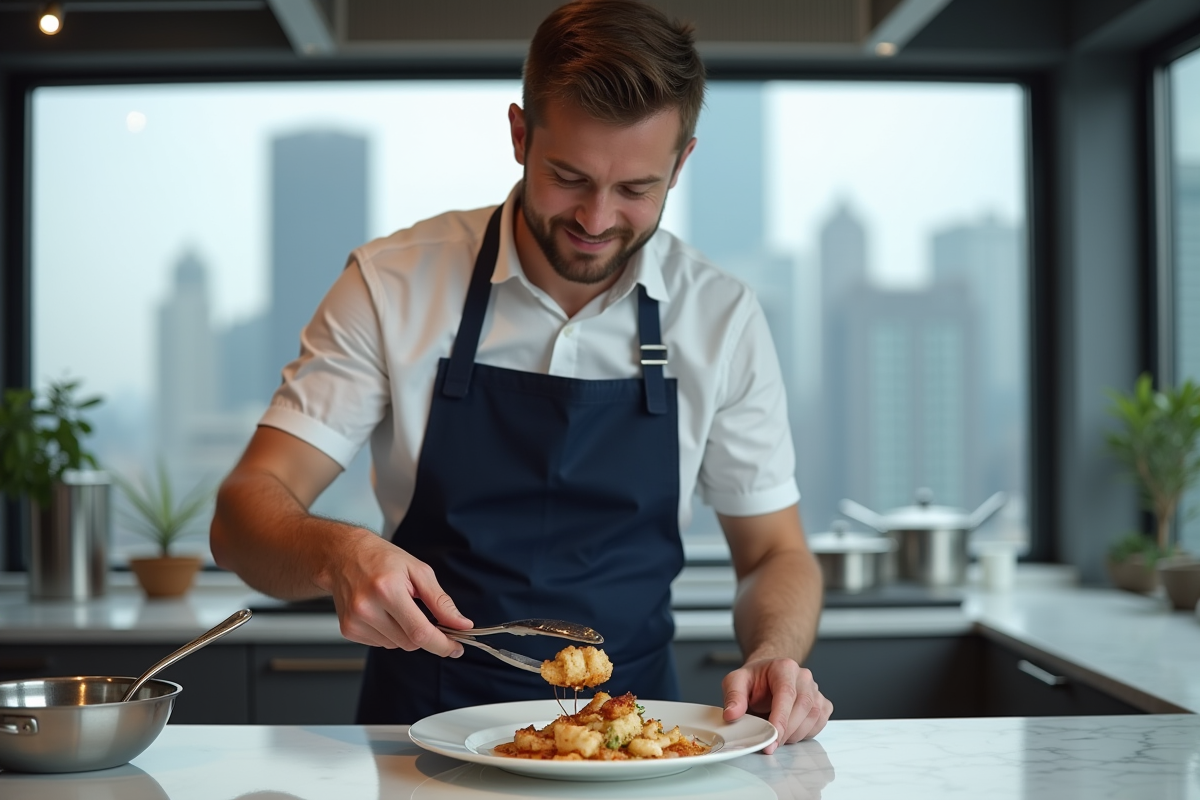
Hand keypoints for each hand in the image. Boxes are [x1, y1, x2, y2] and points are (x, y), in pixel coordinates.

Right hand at [320, 530, 472, 656]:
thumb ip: (441, 601)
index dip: (442, 644)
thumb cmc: (382, 559)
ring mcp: (355, 621)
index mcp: (387, 590)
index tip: (456, 648)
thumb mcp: (418, 571)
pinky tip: (384, 613)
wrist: (343, 555)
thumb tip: (461, 624)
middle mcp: (367, 608)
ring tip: (397, 606)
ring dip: (406, 633)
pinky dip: (390, 633)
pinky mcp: (349, 630)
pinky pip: (382, 644)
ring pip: (397, 646)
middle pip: (410, 642)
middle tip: (425, 614)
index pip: (420, 632)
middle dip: (425, 633)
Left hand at [722, 657, 831, 752]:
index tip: (771, 738)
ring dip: (795, 734)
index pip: (787, 693)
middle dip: (787, 731)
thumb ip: (733, 696)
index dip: (780, 719)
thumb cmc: (754, 679)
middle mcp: (803, 677)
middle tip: (770, 744)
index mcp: (784, 667)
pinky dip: (805, 734)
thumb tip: (732, 715)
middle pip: (804, 707)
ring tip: (777, 736)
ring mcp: (815, 690)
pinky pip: (819, 723)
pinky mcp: (822, 704)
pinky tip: (789, 732)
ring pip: (814, 717)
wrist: (767, 676)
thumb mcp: (736, 681)